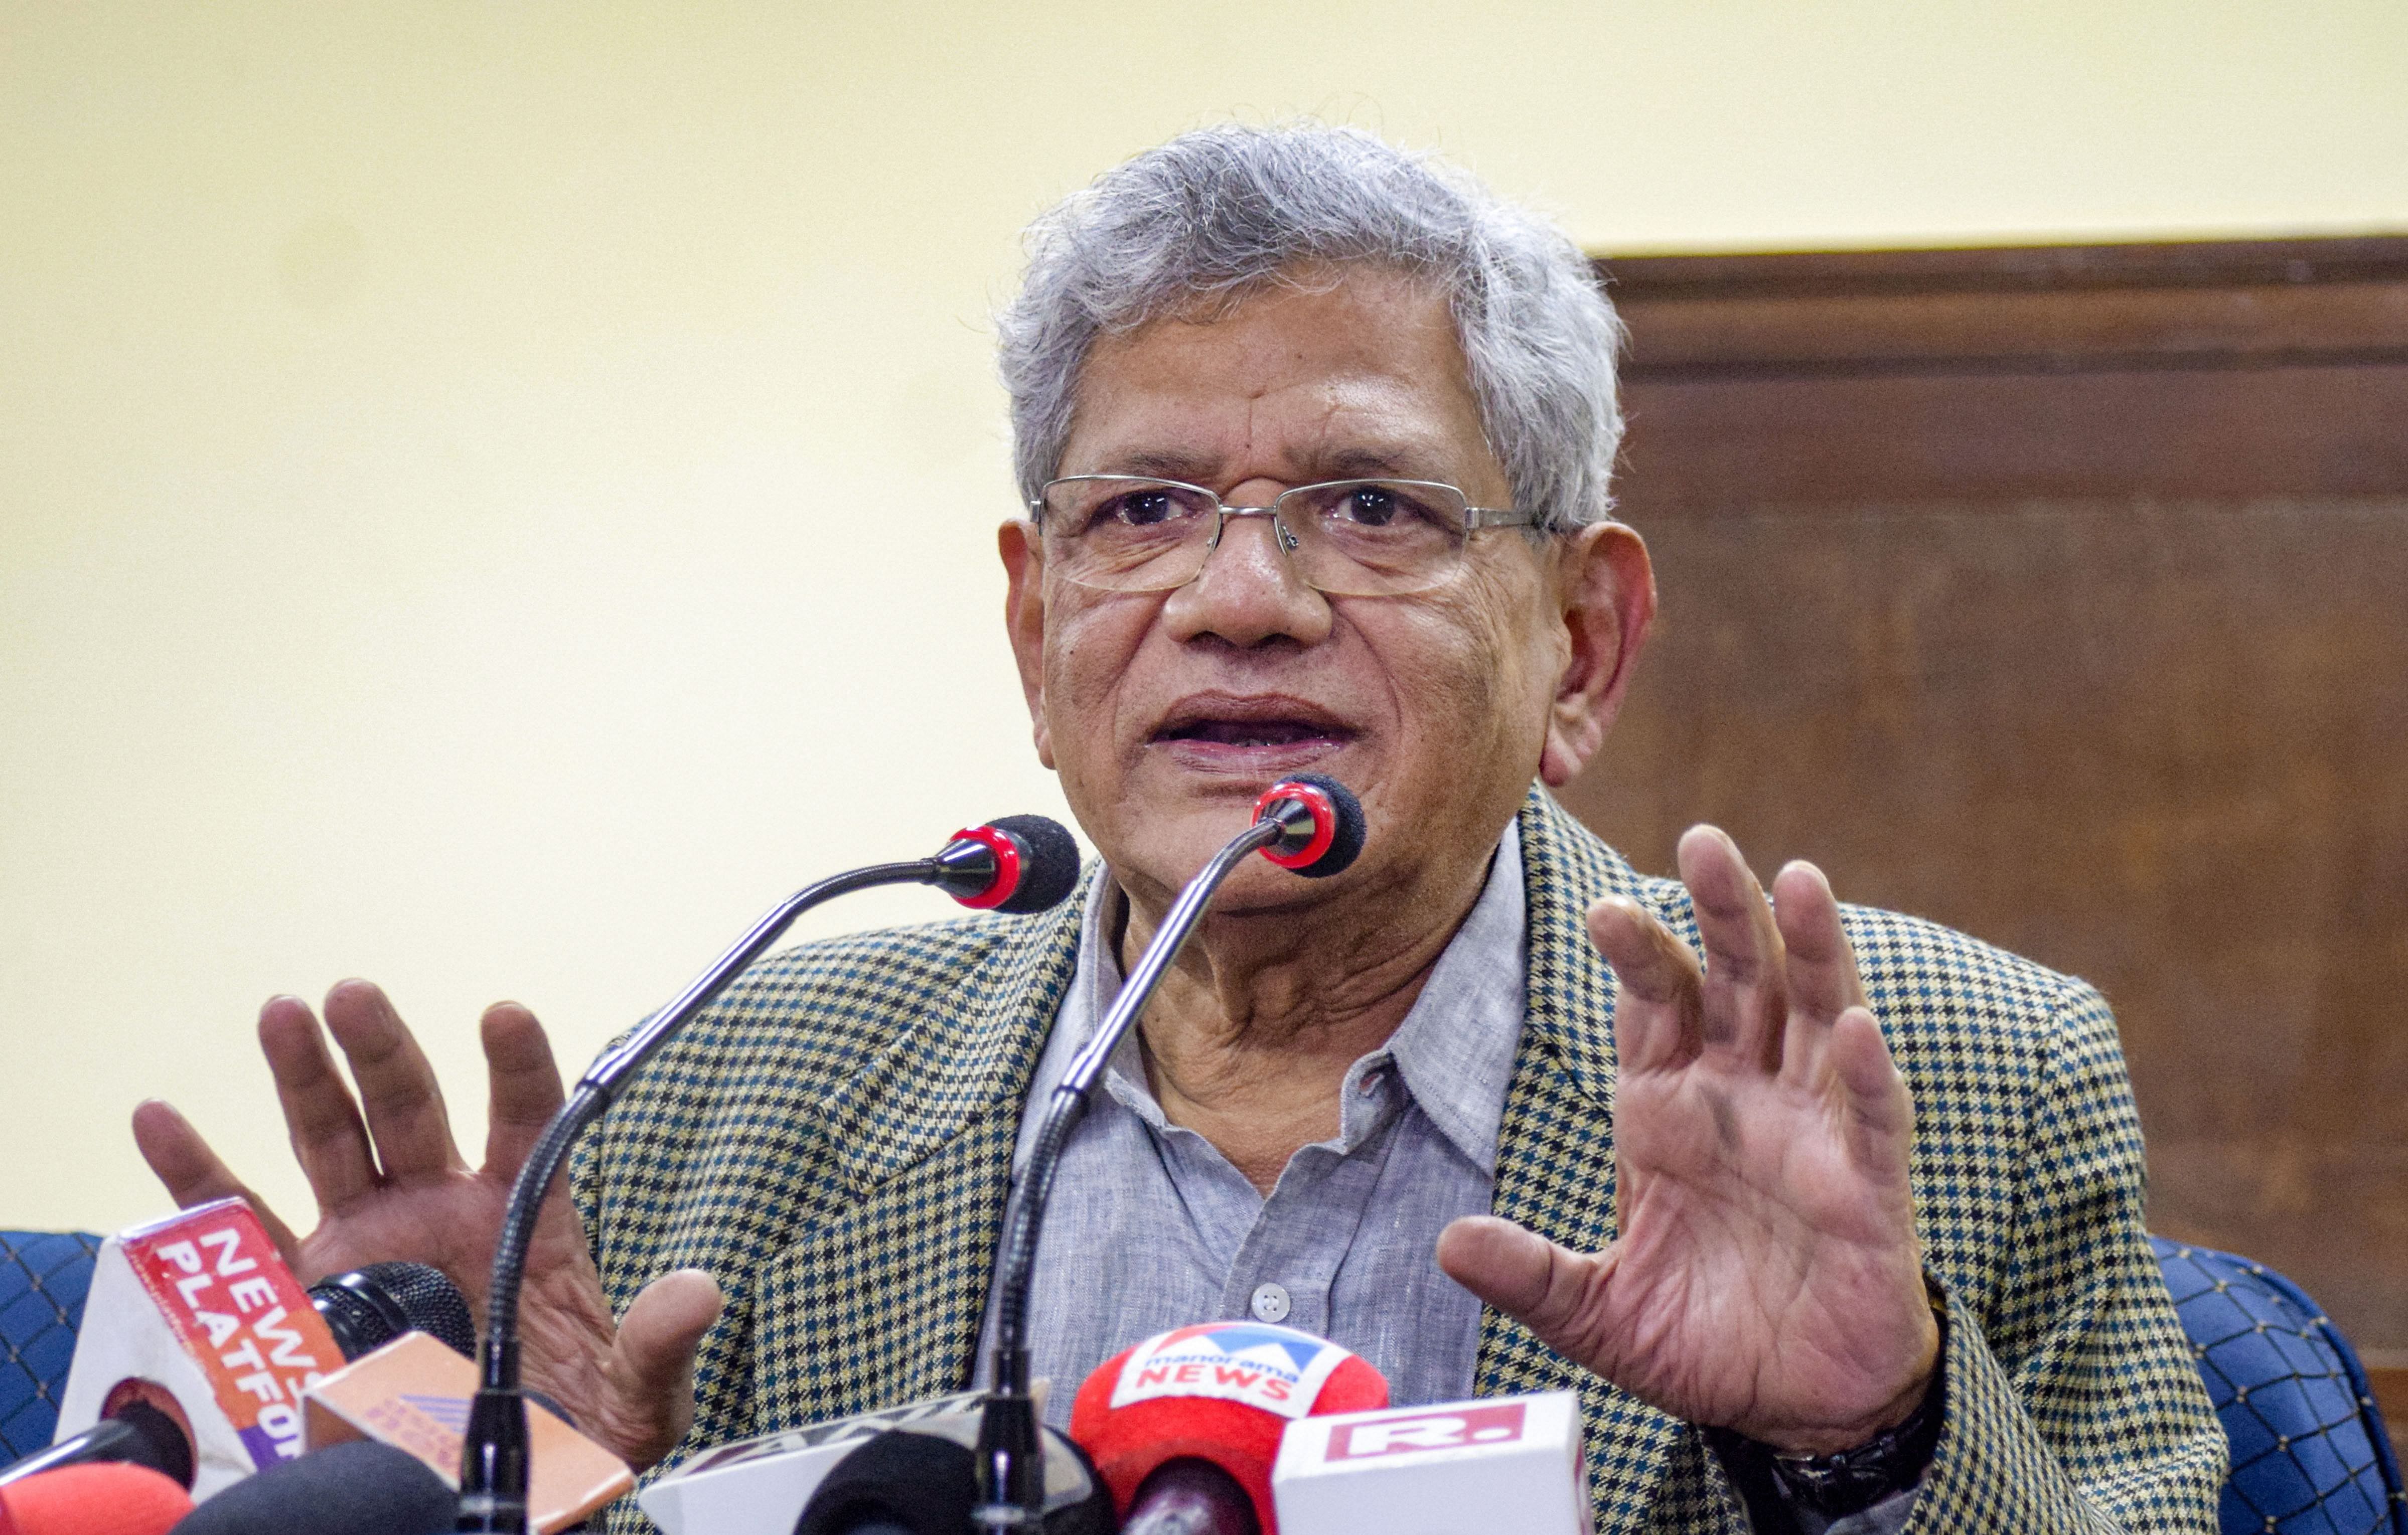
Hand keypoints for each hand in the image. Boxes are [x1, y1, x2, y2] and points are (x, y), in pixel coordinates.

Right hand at [132, 980, 720, 1469]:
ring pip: (332, 1140)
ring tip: (283, 1012)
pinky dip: (199, 1176)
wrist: (494, 1495)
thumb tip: (700, 1294)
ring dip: (304, 1077)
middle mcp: (441, 1211)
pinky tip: (162, 1117)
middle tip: (354, 994)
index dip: (518, 1068)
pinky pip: (244, 1228)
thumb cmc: (572, 1435)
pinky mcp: (305, 1293)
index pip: (529, 1123)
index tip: (503, 1014)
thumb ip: (658, 1346)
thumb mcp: (632, 1401)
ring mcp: (368, 1243)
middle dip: (382, 1051)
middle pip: (413, 1112)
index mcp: (523, 1217)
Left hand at [1438, 826, 1936, 1454]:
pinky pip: (1872, 1118)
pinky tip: (1855, 1026)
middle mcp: (1744, 1097)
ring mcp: (1812, 1133)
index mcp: (1671, 1106)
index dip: (1636, 952)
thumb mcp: (1595, 1310)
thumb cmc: (1699, 1338)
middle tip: (1705, 838)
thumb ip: (1530, 1274)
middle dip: (1724, 910)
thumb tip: (1447, 1244)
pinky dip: (1867, 1071)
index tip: (1602, 910)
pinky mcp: (1869, 1188)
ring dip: (1811, 949)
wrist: (1791, 1405)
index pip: (1656, 1004)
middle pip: (1738, 980)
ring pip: (1817, 1016)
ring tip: (1799, 877)